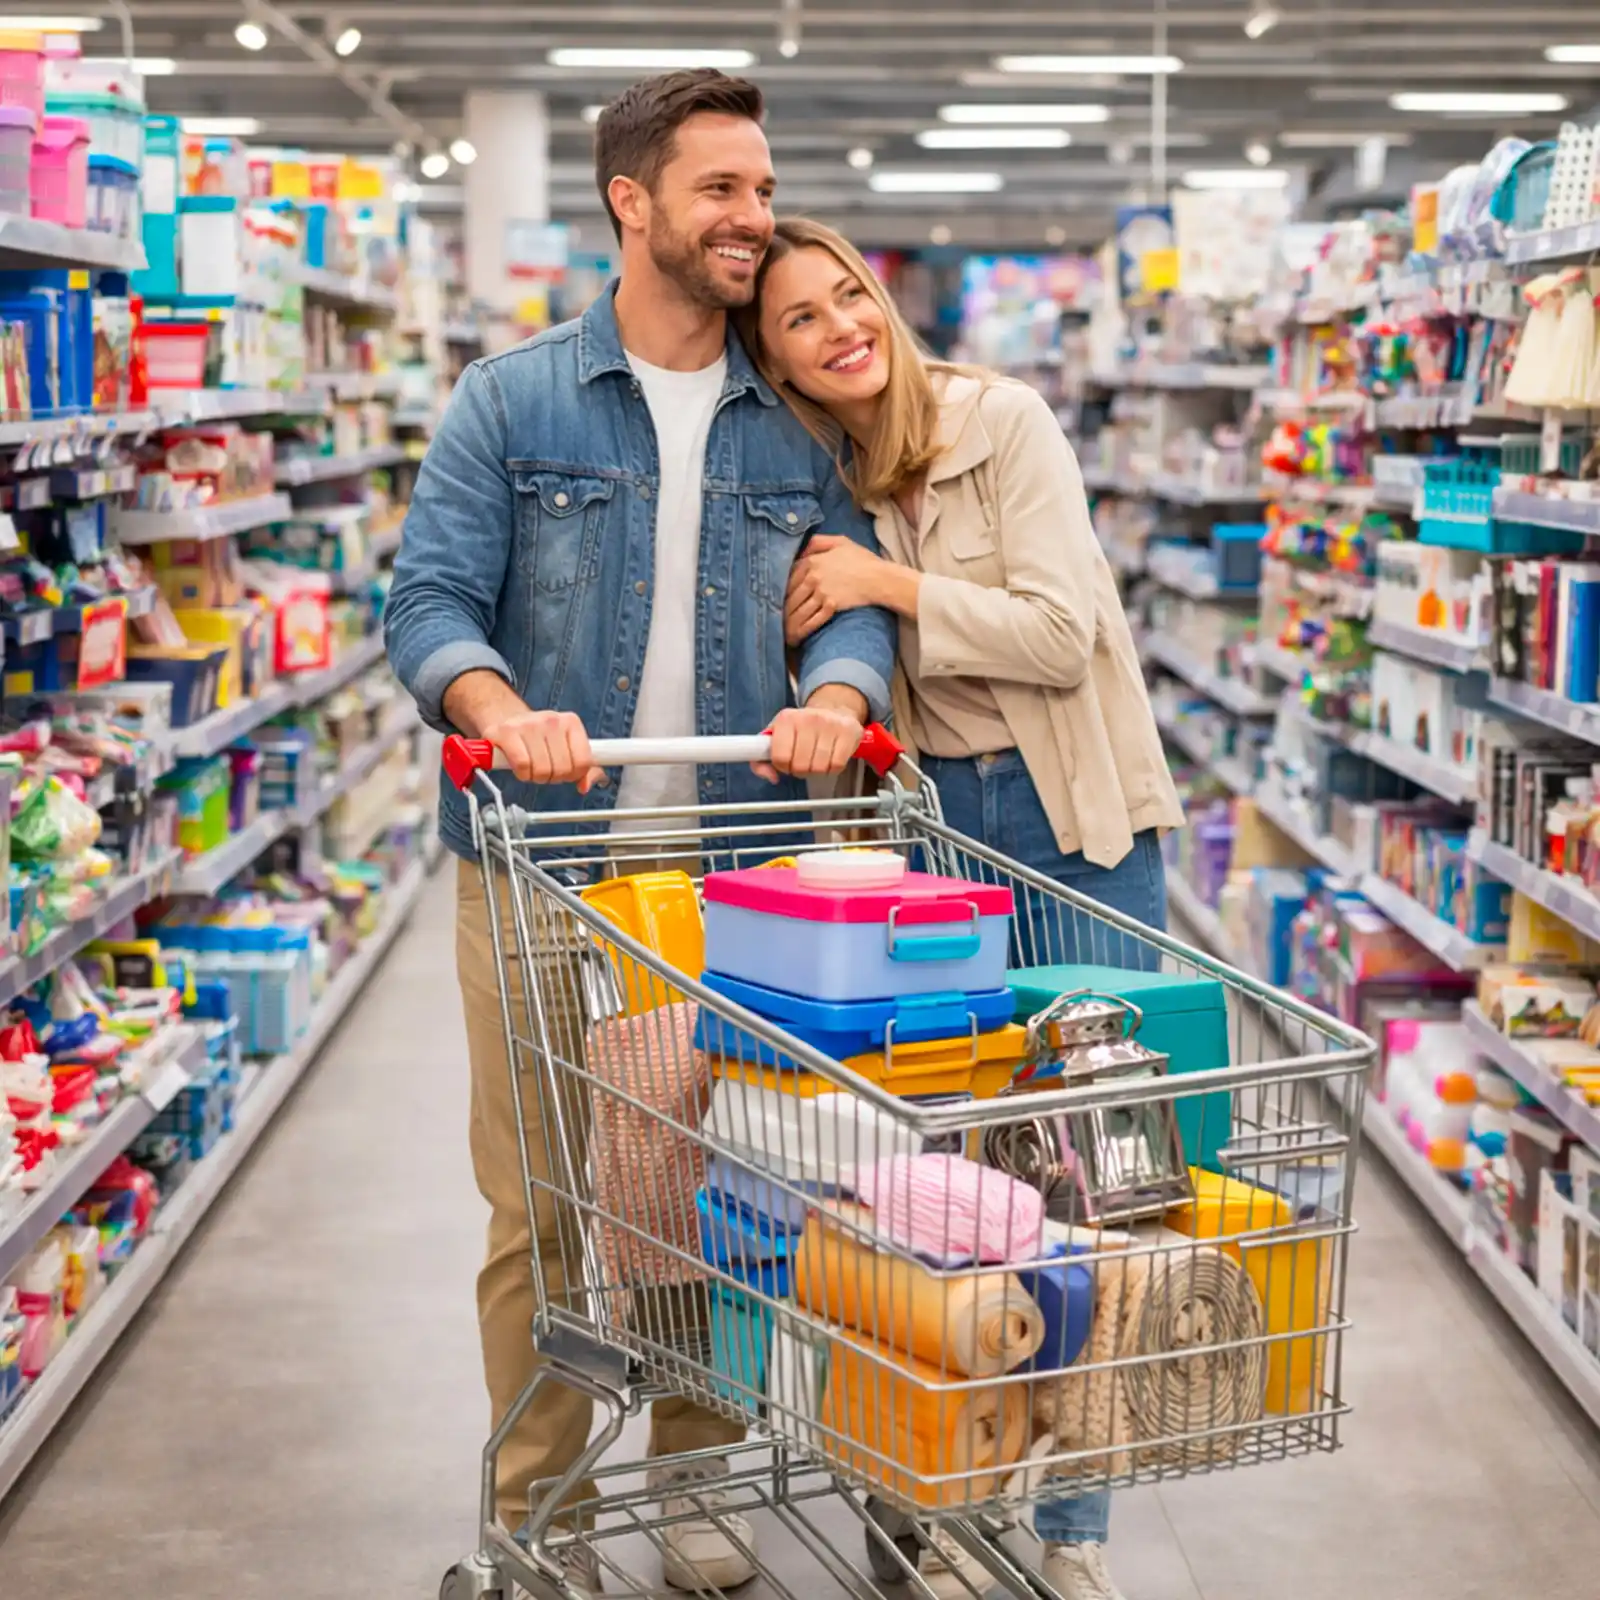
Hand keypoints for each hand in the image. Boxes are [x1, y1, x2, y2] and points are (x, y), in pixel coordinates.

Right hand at [481, 708, 604, 792]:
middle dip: (553, 777)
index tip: (565, 773)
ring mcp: (529, 724)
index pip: (584, 762)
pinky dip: (522, 773)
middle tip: (544, 769)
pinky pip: (523, 765)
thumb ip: (584, 767)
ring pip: (542, 770)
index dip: (574, 775)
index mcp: (571, 722)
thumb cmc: (538, 737)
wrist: (507, 719)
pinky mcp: (507, 731)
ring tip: (531, 767)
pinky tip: (520, 766)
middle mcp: (552, 720)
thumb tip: (585, 785)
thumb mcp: (566, 747)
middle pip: (563, 769)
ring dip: (536, 777)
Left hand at [754, 702, 863, 783]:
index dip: (783, 766)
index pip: (780, 757)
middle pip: (800, 766)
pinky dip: (832, 769)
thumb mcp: (776, 737)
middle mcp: (808, 718)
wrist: (833, 709)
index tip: (787, 762)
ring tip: (816, 760)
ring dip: (816, 771)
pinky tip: (830, 759)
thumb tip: (771, 777)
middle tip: (803, 762)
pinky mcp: (848, 732)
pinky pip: (836, 765)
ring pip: (818, 768)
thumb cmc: (802, 728)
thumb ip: (760, 760)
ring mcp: (830, 724)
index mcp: (786, 719)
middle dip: (800, 770)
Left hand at [785, 534, 888, 643]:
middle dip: (782, 610)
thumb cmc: (863, 560)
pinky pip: (813, 618)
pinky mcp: (830, 604)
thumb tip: (802, 548)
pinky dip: (804, 627)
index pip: (789, 577)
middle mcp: (813, 575)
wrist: (879, 578)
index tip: (777, 601)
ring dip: (790, 622)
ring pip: (799, 609)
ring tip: (784, 633)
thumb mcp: (841, 542)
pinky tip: (798, 636)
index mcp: (812, 560)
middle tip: (775, 621)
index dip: (781, 590)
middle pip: (791, 595)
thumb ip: (819, 542)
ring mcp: (821, 590)